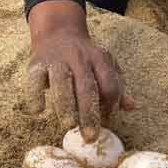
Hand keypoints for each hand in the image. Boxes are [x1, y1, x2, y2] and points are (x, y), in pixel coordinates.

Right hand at [26, 0, 135, 140]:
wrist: (58, 31)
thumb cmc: (85, 57)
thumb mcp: (105, 65)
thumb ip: (118, 85)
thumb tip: (132, 106)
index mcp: (99, 58)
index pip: (109, 83)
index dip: (111, 102)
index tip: (107, 119)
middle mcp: (79, 58)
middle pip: (86, 86)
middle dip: (89, 113)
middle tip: (90, 136)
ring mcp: (57, 60)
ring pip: (62, 83)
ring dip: (65, 105)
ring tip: (68, 125)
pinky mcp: (37, 63)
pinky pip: (35, 80)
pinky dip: (35, 94)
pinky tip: (38, 111)